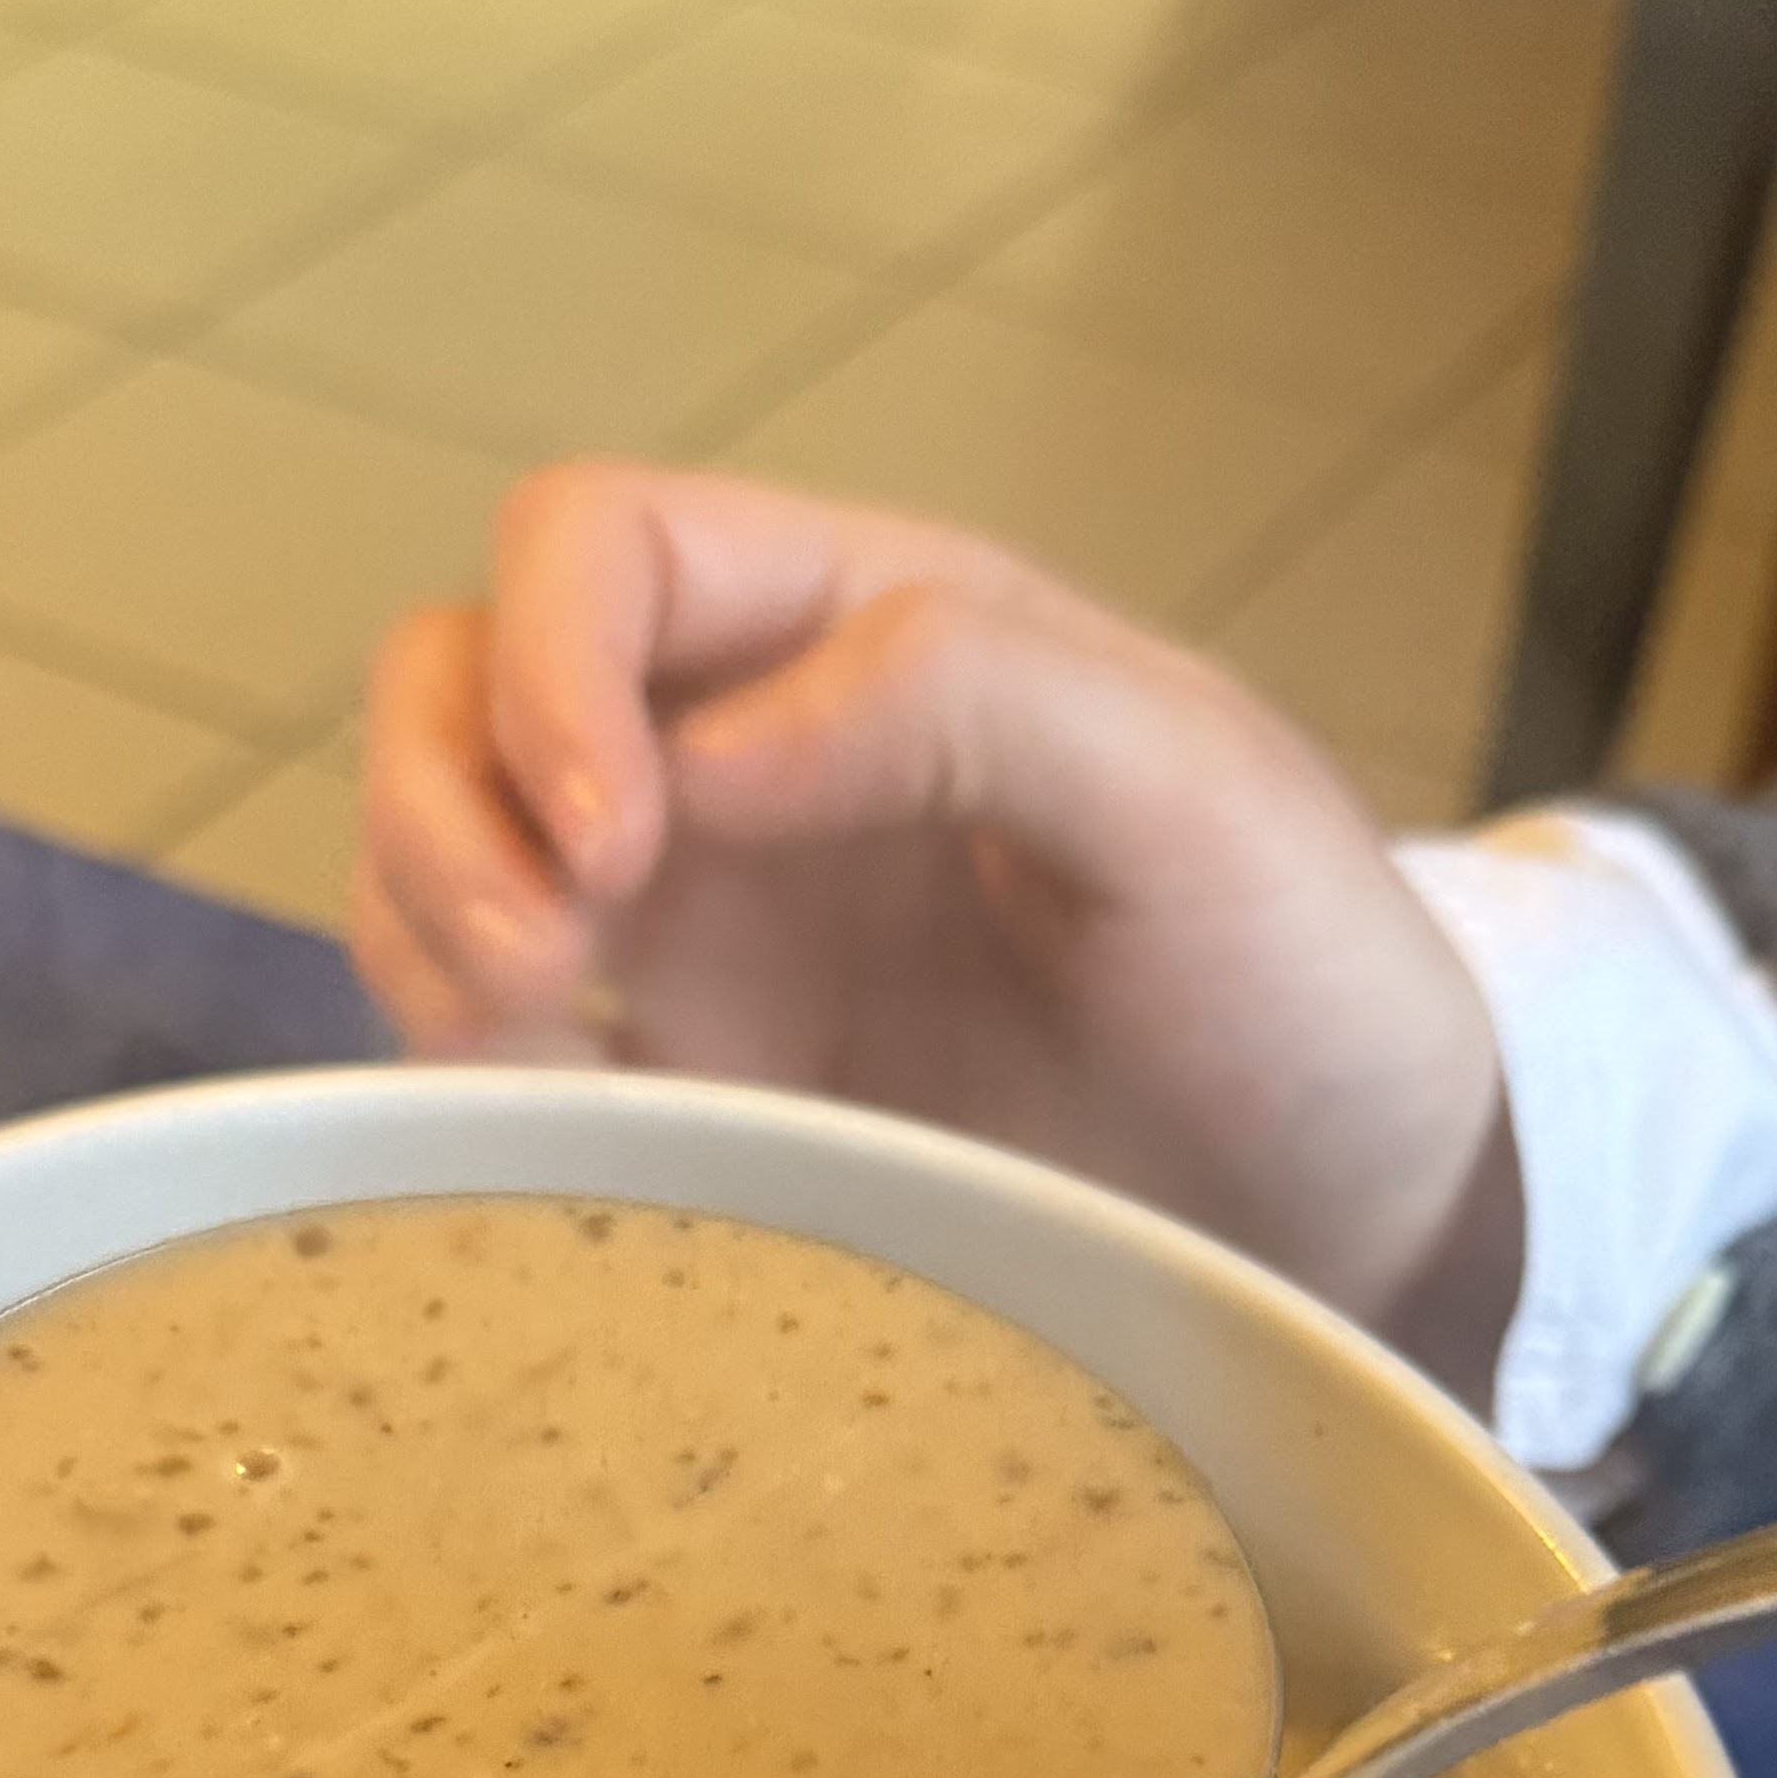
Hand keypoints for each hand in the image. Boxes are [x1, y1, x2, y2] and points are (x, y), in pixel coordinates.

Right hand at [354, 465, 1522, 1380]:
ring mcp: (704, 932)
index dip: (554, 662)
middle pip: (465, 681)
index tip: (623, 838)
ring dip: (421, 919)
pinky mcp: (696, 1096)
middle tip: (537, 963)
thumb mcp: (1192, 792)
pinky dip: (457, 1065)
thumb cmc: (1304, 978)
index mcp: (862, 626)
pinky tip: (540, 1123)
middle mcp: (747, 757)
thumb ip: (967, 699)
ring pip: (443, 851)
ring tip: (518, 1037)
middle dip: (441, 797)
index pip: (605, 551)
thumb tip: (707, 751)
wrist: (1356, 1226)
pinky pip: (500, 1047)